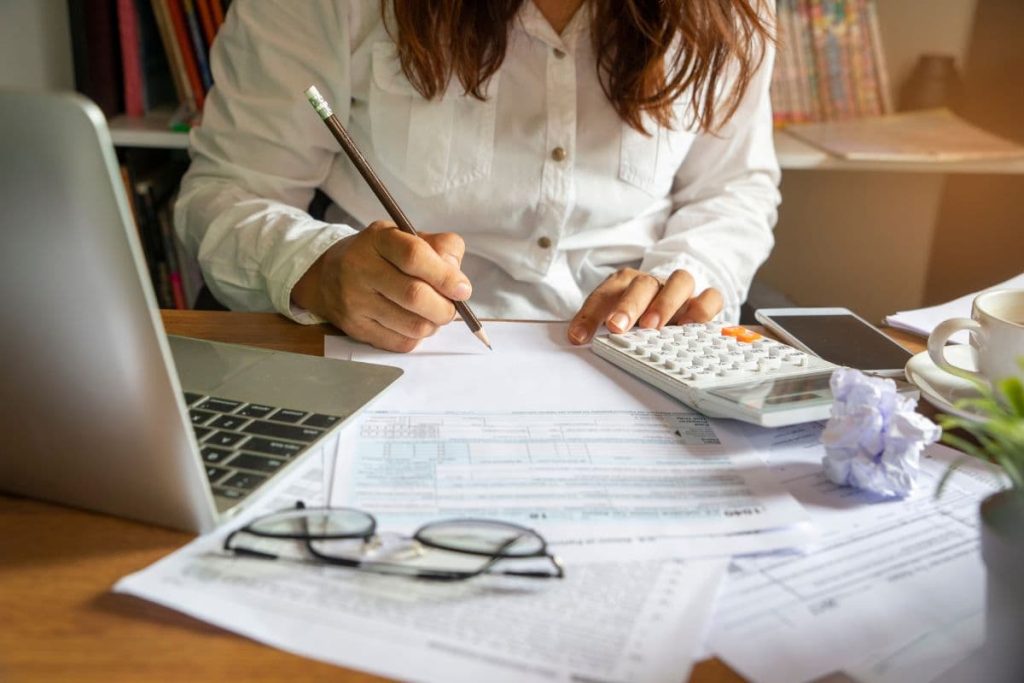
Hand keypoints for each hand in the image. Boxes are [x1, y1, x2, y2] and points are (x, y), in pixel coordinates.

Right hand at [292, 221, 471, 351]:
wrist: (329, 276)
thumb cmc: (381, 256)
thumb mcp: (408, 237)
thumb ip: (441, 249)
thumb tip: (459, 282)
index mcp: (378, 239)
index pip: (414, 256)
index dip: (445, 276)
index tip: (463, 289)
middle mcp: (361, 268)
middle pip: (414, 295)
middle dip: (444, 307)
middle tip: (451, 307)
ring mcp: (355, 301)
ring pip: (412, 325)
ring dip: (433, 324)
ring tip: (432, 314)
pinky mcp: (355, 328)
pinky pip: (401, 343)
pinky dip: (417, 336)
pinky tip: (413, 322)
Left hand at [567, 268, 722, 343]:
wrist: (671, 299)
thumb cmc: (637, 314)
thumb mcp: (613, 319)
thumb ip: (597, 327)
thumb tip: (578, 340)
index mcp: (624, 283)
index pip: (604, 294)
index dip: (589, 315)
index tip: (579, 337)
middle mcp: (653, 283)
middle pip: (642, 283)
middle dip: (629, 305)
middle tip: (617, 326)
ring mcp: (680, 290)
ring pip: (680, 281)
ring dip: (665, 303)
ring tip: (653, 326)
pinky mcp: (704, 300)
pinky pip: (711, 296)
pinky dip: (702, 309)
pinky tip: (689, 326)